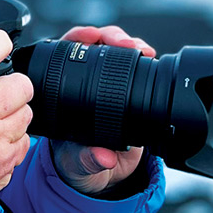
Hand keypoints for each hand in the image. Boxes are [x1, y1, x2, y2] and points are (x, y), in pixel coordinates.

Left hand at [50, 25, 154, 195]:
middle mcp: (84, 83)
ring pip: (117, 51)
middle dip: (109, 36)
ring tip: (142, 49)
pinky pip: (136, 66)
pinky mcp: (130, 91)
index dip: (76, 40)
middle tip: (123, 43)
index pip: (64, 55)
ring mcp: (108, 84)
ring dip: (130, 43)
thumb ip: (88, 160)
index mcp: (62, 93)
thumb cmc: (80, 164)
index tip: (90, 37)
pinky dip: (144, 58)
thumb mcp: (79, 164)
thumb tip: (103, 157)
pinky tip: (150, 57)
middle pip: (93, 45)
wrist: (102, 176)